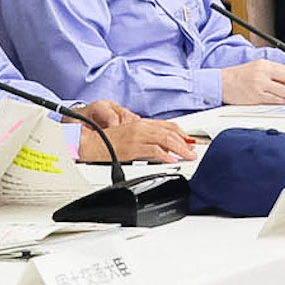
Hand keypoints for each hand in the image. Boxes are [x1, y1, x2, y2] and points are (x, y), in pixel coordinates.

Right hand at [76, 112, 192, 163]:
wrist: (90, 142)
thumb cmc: (107, 141)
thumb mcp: (131, 137)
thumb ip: (146, 140)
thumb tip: (163, 149)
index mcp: (142, 123)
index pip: (168, 126)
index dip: (183, 134)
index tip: (192, 142)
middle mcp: (141, 126)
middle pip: (170, 132)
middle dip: (186, 142)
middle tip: (195, 151)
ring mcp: (137, 136)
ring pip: (166, 139)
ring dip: (181, 148)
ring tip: (189, 156)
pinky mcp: (132, 146)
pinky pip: (153, 150)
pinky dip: (165, 155)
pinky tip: (172, 160)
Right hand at [222, 59, 284, 105]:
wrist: (221, 83)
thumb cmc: (239, 75)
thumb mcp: (257, 67)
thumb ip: (273, 73)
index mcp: (264, 64)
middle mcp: (262, 74)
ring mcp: (259, 86)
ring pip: (281, 93)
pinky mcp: (255, 97)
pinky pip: (273, 101)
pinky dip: (281, 102)